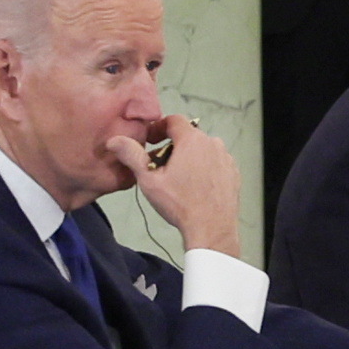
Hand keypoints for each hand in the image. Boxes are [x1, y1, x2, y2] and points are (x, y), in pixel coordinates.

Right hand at [127, 119, 244, 259]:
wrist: (211, 228)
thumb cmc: (180, 204)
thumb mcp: (149, 179)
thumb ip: (132, 155)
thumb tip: (115, 140)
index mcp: (192, 140)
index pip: (173, 120)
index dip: (159, 127)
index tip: (151, 141)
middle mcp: (213, 144)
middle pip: (188, 136)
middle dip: (172, 146)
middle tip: (160, 166)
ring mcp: (226, 158)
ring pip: (202, 150)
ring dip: (188, 157)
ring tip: (177, 179)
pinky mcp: (233, 173)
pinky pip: (214, 163)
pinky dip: (203, 168)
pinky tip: (194, 186)